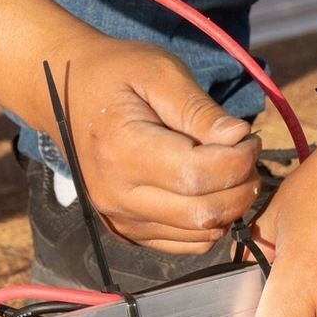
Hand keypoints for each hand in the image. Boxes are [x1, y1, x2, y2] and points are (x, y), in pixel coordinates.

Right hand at [58, 37, 261, 253]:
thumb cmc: (116, 75)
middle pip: (203, 212)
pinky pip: (186, 244)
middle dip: (242, 186)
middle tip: (247, 155)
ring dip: (231, 207)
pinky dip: (211, 224)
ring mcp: (122, 220)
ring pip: (200, 234)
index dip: (238, 161)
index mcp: (122, 151)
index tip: (248, 138)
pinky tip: (211, 192)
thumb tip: (239, 138)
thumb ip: (200, 110)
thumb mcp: (160, 72)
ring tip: (231, 171)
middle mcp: (119, 196)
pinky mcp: (129, 232)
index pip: (198, 175)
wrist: (68, 94)